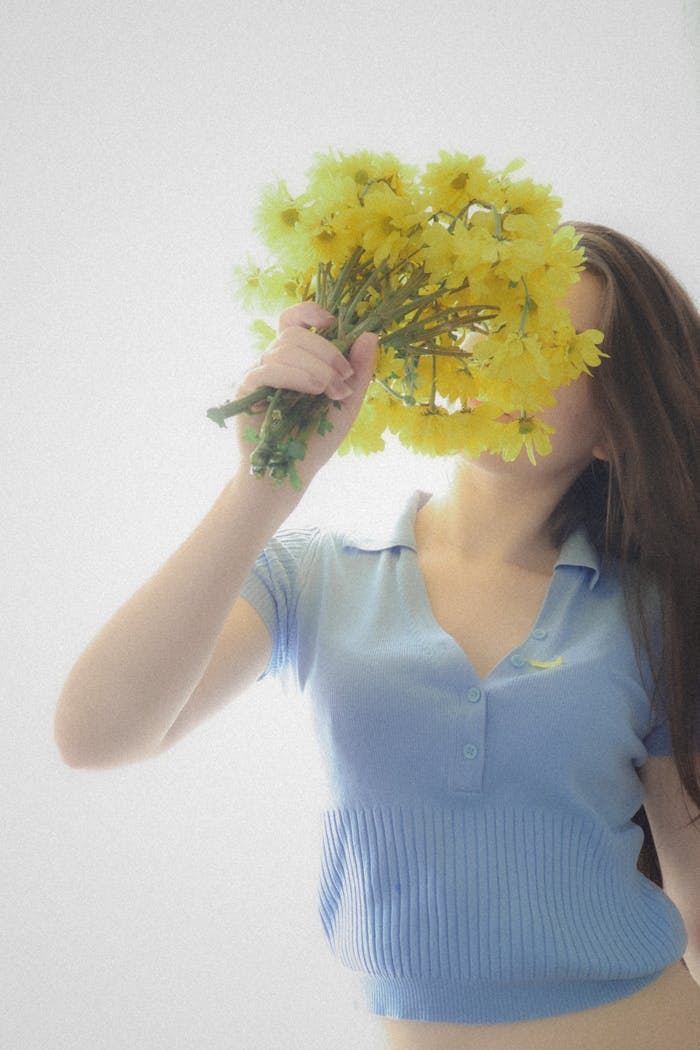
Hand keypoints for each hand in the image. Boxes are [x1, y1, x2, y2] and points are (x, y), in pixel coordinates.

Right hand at [233, 302, 377, 487]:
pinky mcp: (246, 390)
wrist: (290, 474)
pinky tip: (314, 390)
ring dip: (316, 367)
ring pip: (284, 349)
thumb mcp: (346, 403)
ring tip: (330, 392)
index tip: (331, 322)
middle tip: (343, 380)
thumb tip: (370, 335)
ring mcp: (258, 375)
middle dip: (326, 352)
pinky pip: (268, 369)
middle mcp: (273, 362)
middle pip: (294, 334)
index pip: (293, 320)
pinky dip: (295, 375)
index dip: (309, 311)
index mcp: (295, 360)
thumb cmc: (315, 441)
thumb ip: (359, 372)